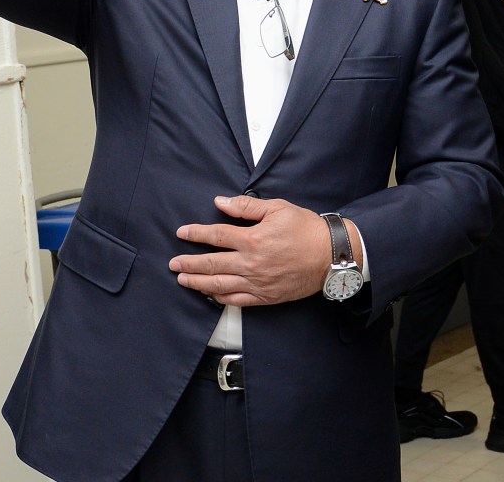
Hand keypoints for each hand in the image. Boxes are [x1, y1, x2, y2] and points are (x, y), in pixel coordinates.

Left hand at [170, 196, 345, 306]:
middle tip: (173, 263)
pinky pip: (236, 301)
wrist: (331, 255)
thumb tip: (221, 202)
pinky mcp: (265, 297)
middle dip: (188, 262)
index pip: (216, 235)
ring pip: (219, 285)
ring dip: (197, 282)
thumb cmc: (306, 229)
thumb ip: (247, 206)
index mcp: (253, 239)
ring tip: (182, 279)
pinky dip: (219, 299)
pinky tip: (209, 295)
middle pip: (211, 263)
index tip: (182, 233)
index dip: (196, 233)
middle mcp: (251, 263)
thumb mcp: (278, 208)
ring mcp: (257, 283)